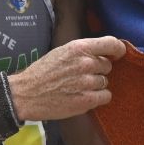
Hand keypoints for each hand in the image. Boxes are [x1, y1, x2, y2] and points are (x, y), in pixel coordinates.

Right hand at [9, 36, 125, 120]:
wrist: (25, 94)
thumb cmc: (42, 72)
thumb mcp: (61, 52)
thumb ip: (82, 51)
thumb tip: (102, 53)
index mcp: (79, 48)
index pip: (111, 44)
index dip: (117, 50)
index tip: (117, 55)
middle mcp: (85, 63)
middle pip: (107, 65)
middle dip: (98, 70)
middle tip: (81, 76)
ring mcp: (87, 83)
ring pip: (105, 82)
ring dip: (96, 85)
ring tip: (78, 87)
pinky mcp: (86, 100)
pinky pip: (105, 96)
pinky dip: (98, 98)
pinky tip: (83, 97)